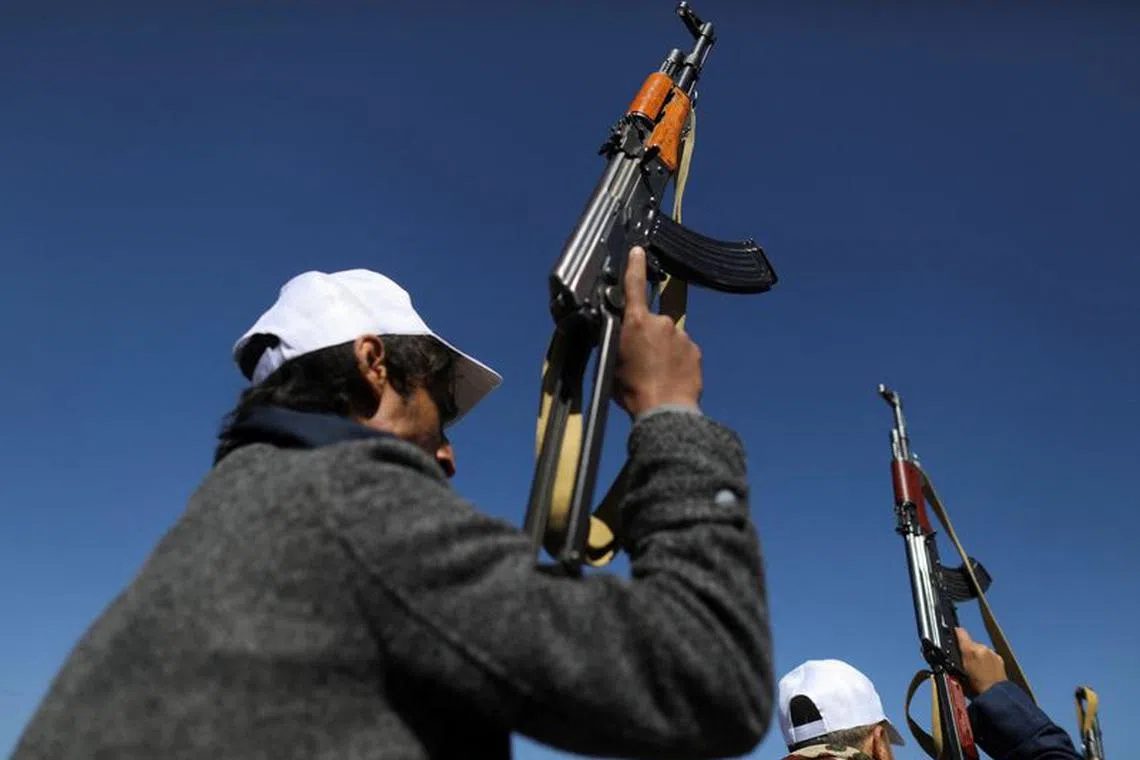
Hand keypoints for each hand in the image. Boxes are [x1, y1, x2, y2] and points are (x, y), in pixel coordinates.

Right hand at [614, 247, 702, 417]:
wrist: (665, 410)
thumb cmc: (633, 390)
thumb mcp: (611, 362)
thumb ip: (616, 341)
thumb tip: (618, 335)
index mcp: (636, 323)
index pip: (634, 286)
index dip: (635, 266)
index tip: (638, 251)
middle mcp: (662, 323)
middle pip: (651, 322)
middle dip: (647, 337)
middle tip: (640, 362)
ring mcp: (681, 337)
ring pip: (669, 338)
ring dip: (663, 351)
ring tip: (655, 375)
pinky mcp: (695, 351)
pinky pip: (683, 352)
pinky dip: (676, 361)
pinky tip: (669, 378)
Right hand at [955, 627, 1007, 696]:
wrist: (996, 697)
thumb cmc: (976, 689)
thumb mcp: (957, 675)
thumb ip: (955, 661)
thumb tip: (950, 657)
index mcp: (969, 650)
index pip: (960, 632)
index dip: (955, 633)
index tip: (953, 634)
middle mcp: (982, 648)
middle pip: (970, 644)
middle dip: (967, 651)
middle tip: (965, 664)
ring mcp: (992, 653)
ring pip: (980, 650)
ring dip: (977, 656)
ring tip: (976, 671)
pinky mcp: (999, 659)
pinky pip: (989, 656)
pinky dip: (986, 661)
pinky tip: (985, 672)